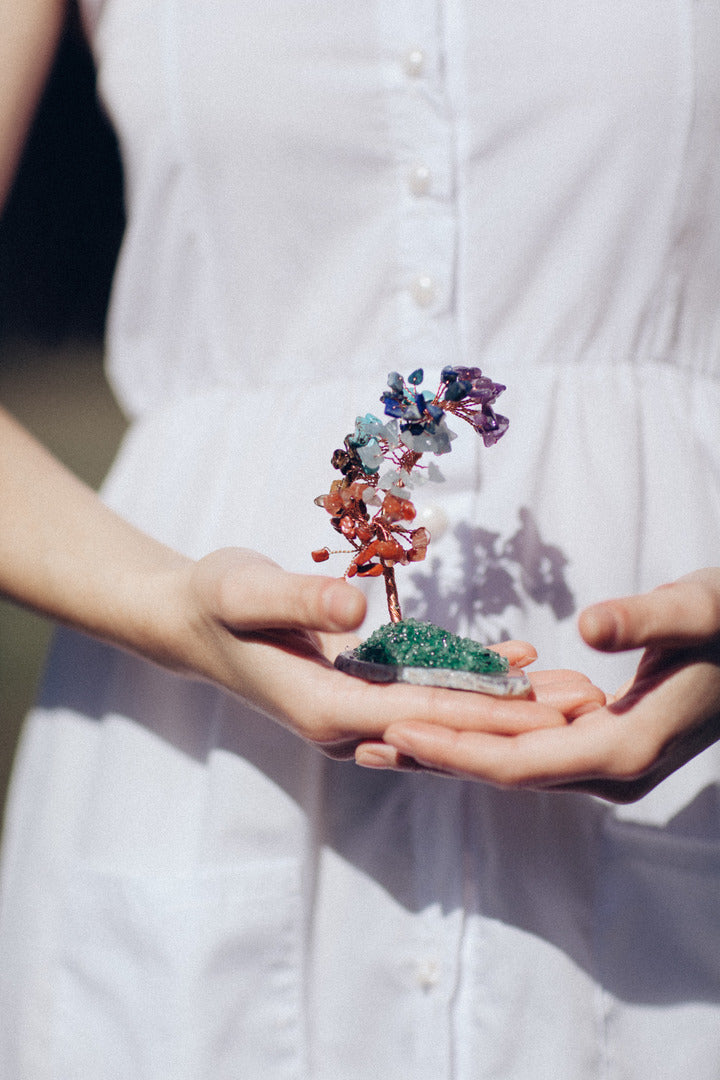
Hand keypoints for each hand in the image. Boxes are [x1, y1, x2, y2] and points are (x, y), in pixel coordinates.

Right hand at [170, 548, 603, 760]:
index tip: (546, 710)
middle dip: (517, 720)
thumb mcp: (246, 591)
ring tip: (574, 692)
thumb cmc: (215, 600)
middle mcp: (346, 723)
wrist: (190, 621)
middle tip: (589, 706)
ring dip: (507, 707)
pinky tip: (517, 660)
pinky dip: (471, 680)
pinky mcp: (361, 690)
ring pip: (444, 715)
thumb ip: (298, 601)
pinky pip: (426, 690)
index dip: (484, 711)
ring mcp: (355, 711)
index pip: (419, 715)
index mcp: (323, 707)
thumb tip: (355, 610)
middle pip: (445, 727)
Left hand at [372, 570, 719, 799]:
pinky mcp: (602, 742)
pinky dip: (481, 731)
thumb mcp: (698, 610)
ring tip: (384, 735)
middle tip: (362, 744)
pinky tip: (442, 713)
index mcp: (624, 749)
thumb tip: (594, 628)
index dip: (451, 750)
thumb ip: (647, 621)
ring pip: (510, 761)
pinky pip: (528, 743)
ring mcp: (606, 761)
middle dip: (432, 758)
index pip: (516, 763)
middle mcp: (611, 770)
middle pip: (502, 771)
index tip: (392, 731)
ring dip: (448, 748)